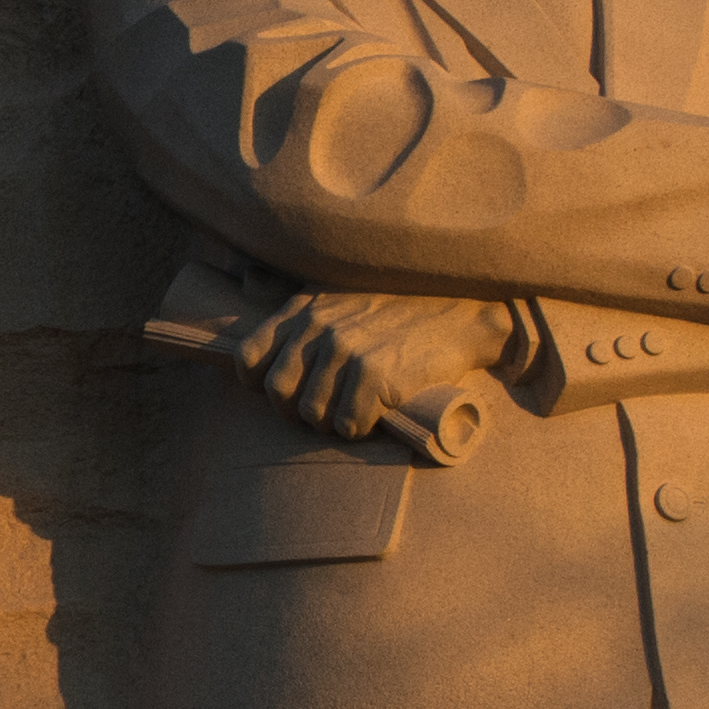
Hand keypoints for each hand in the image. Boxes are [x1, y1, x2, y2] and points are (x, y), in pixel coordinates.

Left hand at [227, 287, 520, 440]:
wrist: (462, 314)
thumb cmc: (398, 306)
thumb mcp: (338, 287)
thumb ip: (293, 293)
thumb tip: (247, 279)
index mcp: (303, 309)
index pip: (248, 359)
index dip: (259, 385)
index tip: (286, 393)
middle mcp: (319, 327)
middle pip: (277, 394)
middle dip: (296, 412)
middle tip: (325, 411)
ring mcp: (346, 350)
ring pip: (312, 415)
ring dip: (332, 423)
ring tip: (355, 410)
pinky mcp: (374, 376)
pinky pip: (348, 425)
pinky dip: (361, 429)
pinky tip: (376, 415)